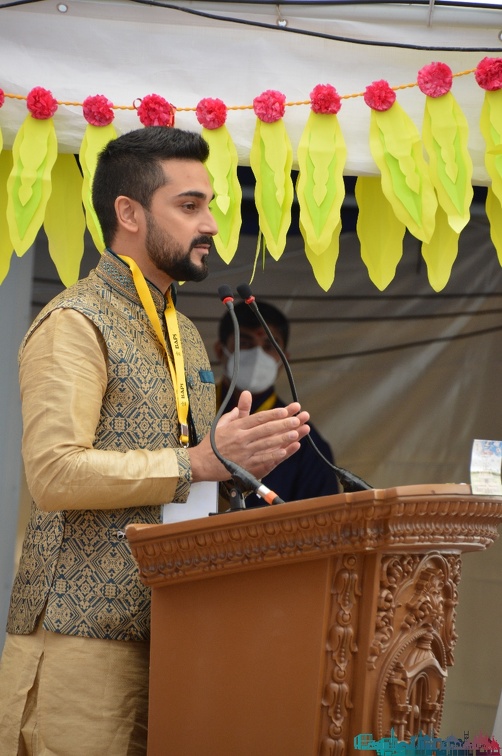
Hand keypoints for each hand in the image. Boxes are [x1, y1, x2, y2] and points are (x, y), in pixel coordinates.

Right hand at [188, 390, 309, 482]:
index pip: (258, 418)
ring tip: (295, 433)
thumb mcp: (220, 425)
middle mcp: (241, 438)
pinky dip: (273, 455)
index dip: (273, 414)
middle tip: (296, 420)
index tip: (285, 410)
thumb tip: (241, 404)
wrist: (200, 463)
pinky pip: (261, 459)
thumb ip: (233, 414)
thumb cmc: (210, 445)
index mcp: (236, 427)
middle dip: (283, 424)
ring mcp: (244, 451)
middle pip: (266, 429)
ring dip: (282, 438)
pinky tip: (283, 451)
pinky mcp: (244, 464)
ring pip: (266, 443)